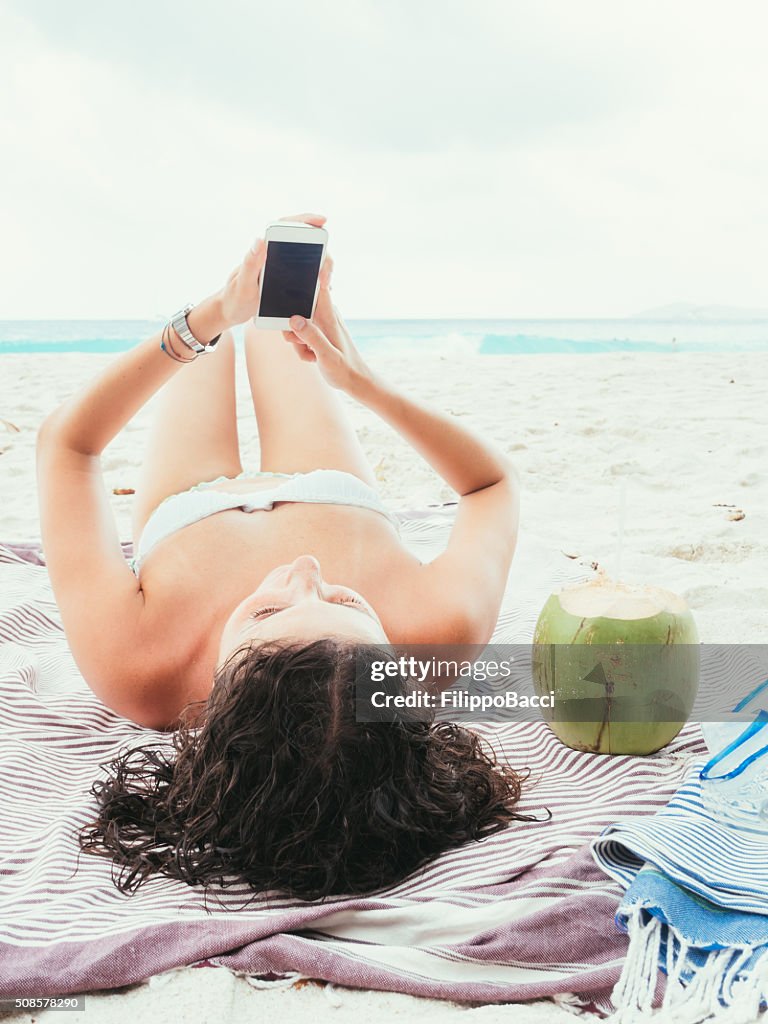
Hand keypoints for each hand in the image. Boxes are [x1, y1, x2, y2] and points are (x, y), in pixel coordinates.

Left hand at [218, 212, 326, 325]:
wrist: (231, 312)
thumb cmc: (234, 298)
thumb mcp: (242, 284)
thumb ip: (250, 263)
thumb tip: (260, 239)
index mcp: (263, 249)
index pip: (286, 226)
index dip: (306, 220)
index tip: (322, 221)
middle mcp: (275, 254)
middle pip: (304, 243)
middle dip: (321, 252)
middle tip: (325, 274)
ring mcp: (282, 266)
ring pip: (309, 259)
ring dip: (321, 267)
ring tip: (326, 284)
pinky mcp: (286, 279)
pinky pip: (306, 274)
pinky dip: (317, 279)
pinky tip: (324, 289)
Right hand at [282, 262, 371, 392]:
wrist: (356, 382)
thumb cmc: (345, 370)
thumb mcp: (326, 356)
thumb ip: (311, 337)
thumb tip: (293, 318)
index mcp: (328, 315)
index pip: (319, 283)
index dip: (311, 269)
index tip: (306, 253)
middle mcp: (325, 315)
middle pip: (296, 307)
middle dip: (291, 327)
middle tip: (300, 344)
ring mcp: (320, 324)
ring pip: (295, 325)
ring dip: (297, 342)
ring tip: (311, 355)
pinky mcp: (317, 332)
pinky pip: (299, 335)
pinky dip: (302, 348)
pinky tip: (313, 358)